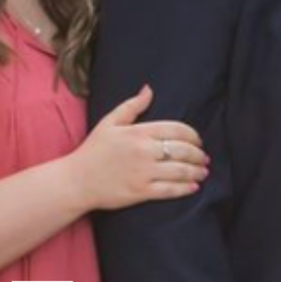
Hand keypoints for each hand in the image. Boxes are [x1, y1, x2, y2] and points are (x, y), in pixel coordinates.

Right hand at [71, 86, 207, 210]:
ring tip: (203, 171)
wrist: (76, 181)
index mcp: (138, 132)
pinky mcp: (140, 192)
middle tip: (204, 157)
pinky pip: (170, 190)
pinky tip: (194, 186)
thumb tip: (149, 89)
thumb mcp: (109, 122)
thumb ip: (132, 106)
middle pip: (182, 150)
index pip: (176, 129)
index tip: (198, 140)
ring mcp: (143, 172)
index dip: (193, 135)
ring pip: (180, 171)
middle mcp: (143, 151)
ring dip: (196, 171)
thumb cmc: (93, 150)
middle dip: (198, 154)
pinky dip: (185, 188)